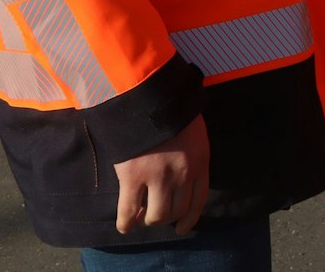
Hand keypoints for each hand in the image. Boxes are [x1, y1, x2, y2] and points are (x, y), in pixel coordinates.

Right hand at [114, 115, 209, 234]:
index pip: (199, 200)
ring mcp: (158, 177)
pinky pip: (129, 210)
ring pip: (157, 215)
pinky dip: (126, 223)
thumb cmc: (171, 110)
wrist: (147, 96)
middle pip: (178, 210)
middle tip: (157, 217)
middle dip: (167, 218)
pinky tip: (125, 227)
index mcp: (200, 161)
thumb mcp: (193, 131)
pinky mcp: (133, 177)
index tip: (182, 228)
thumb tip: (185, 173)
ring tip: (141, 219)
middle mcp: (182, 174)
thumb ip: (192, 153)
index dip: (190, 218)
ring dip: (149, 220)